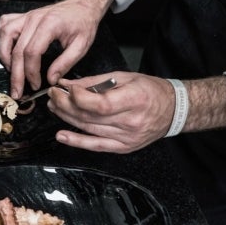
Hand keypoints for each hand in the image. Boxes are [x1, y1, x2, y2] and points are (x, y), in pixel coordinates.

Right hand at [0, 0, 112, 98]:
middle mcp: (33, 19)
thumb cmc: (83, 23)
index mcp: (49, 25)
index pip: (32, 52)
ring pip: (5, 36)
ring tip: (11, 71)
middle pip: (16, 50)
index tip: (35, 85)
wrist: (82, 4)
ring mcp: (26, 16)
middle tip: (17, 91)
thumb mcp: (81, 45)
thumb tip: (50, 80)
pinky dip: (2, 38)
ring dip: (5, 56)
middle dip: (16, 75)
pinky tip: (7, 50)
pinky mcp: (23, 16)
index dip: (31, 72)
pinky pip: (4, 25)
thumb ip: (65, 63)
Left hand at [48, 72, 175, 152]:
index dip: (79, 98)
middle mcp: (131, 121)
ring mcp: (127, 137)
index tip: (66, 89)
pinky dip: (76, 141)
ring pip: (88, 129)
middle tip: (52, 95)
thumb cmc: (150, 91)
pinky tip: (61, 135)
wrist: (173, 110)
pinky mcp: (123, 147)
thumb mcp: (125, 77)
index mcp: (135, 100)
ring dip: (66, 118)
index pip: (101, 104)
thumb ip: (95, 82)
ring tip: (54, 107)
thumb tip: (68, 84)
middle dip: (65, 105)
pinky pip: (95, 146)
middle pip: (90, 117)